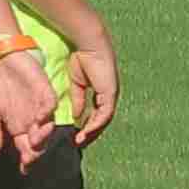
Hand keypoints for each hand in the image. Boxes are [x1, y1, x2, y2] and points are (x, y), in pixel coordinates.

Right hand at [0, 45, 59, 165]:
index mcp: (18, 126)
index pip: (26, 147)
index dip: (27, 159)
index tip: (24, 170)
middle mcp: (31, 119)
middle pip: (39, 141)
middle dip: (36, 151)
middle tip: (31, 157)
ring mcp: (39, 105)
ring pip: (47, 125)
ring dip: (43, 135)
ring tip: (36, 141)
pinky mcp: (44, 90)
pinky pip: (50, 104)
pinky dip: (47, 113)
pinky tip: (40, 119)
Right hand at [61, 24, 120, 145]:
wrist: (88, 45)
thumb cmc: (81, 59)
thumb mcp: (76, 84)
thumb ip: (78, 100)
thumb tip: (76, 117)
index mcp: (102, 93)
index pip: (97, 114)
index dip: (88, 126)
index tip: (77, 135)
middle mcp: (109, 95)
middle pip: (102, 121)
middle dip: (91, 133)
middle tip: (79, 143)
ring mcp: (112, 94)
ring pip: (104, 120)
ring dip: (92, 133)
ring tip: (80, 141)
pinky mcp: (110, 92)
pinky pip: (104, 114)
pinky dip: (95, 124)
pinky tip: (85, 132)